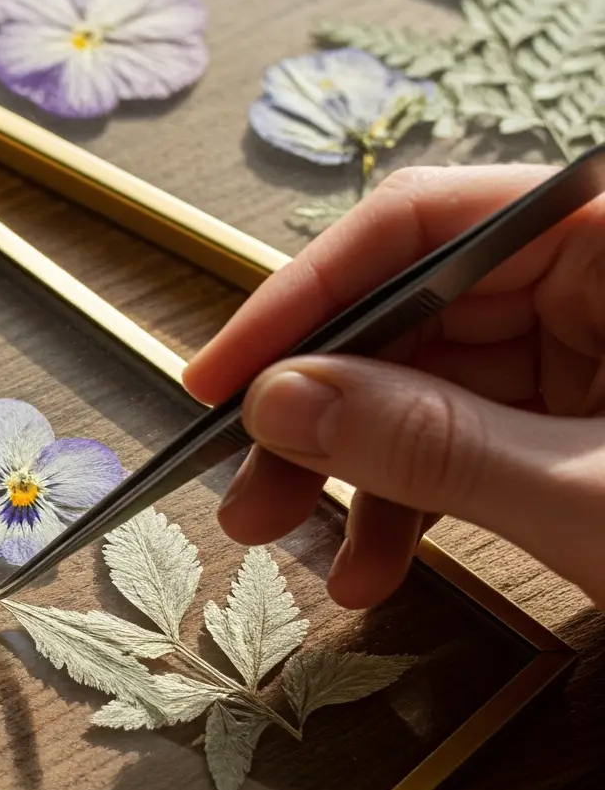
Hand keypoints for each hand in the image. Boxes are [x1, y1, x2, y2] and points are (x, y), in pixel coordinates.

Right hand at [182, 164, 604, 609]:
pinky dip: (415, 497)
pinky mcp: (585, 413)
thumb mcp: (584, 495)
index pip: (420, 225)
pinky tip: (376, 564)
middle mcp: (589, 272)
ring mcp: (591, 342)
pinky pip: (471, 434)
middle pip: (409, 308)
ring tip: (289, 540)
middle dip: (319, 407)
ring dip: (350, 468)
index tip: (222, 379)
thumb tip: (280, 404)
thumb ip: (433, 441)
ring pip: (427, 382)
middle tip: (245, 488)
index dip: (306, 298)